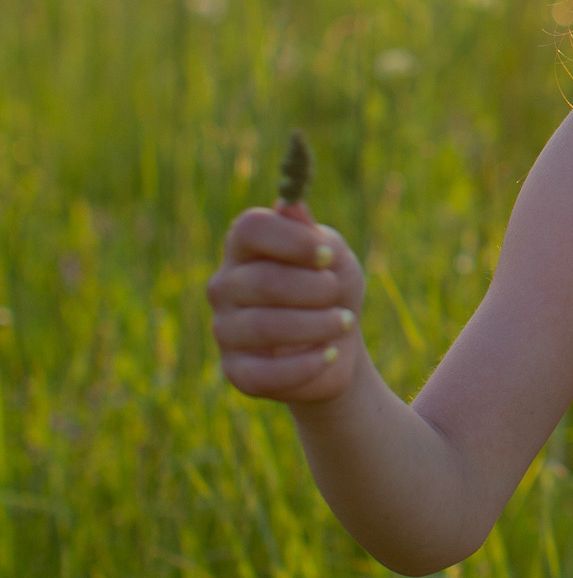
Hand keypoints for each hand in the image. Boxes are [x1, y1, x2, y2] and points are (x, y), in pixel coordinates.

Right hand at [208, 201, 368, 405]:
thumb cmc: (331, 291)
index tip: (328, 256)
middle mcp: (224, 286)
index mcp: (244, 248)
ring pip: (265, 327)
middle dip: (316, 289)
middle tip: (338, 294)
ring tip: (343, 323)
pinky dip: (307, 364)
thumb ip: (313, 235)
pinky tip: (329, 355)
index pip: (250, 229)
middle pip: (264, 281)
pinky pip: (265, 372)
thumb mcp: (334, 259)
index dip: (292, 240)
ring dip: (318, 325)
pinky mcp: (236, 370)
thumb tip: (289, 205)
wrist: (337, 346)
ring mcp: (225, 329)